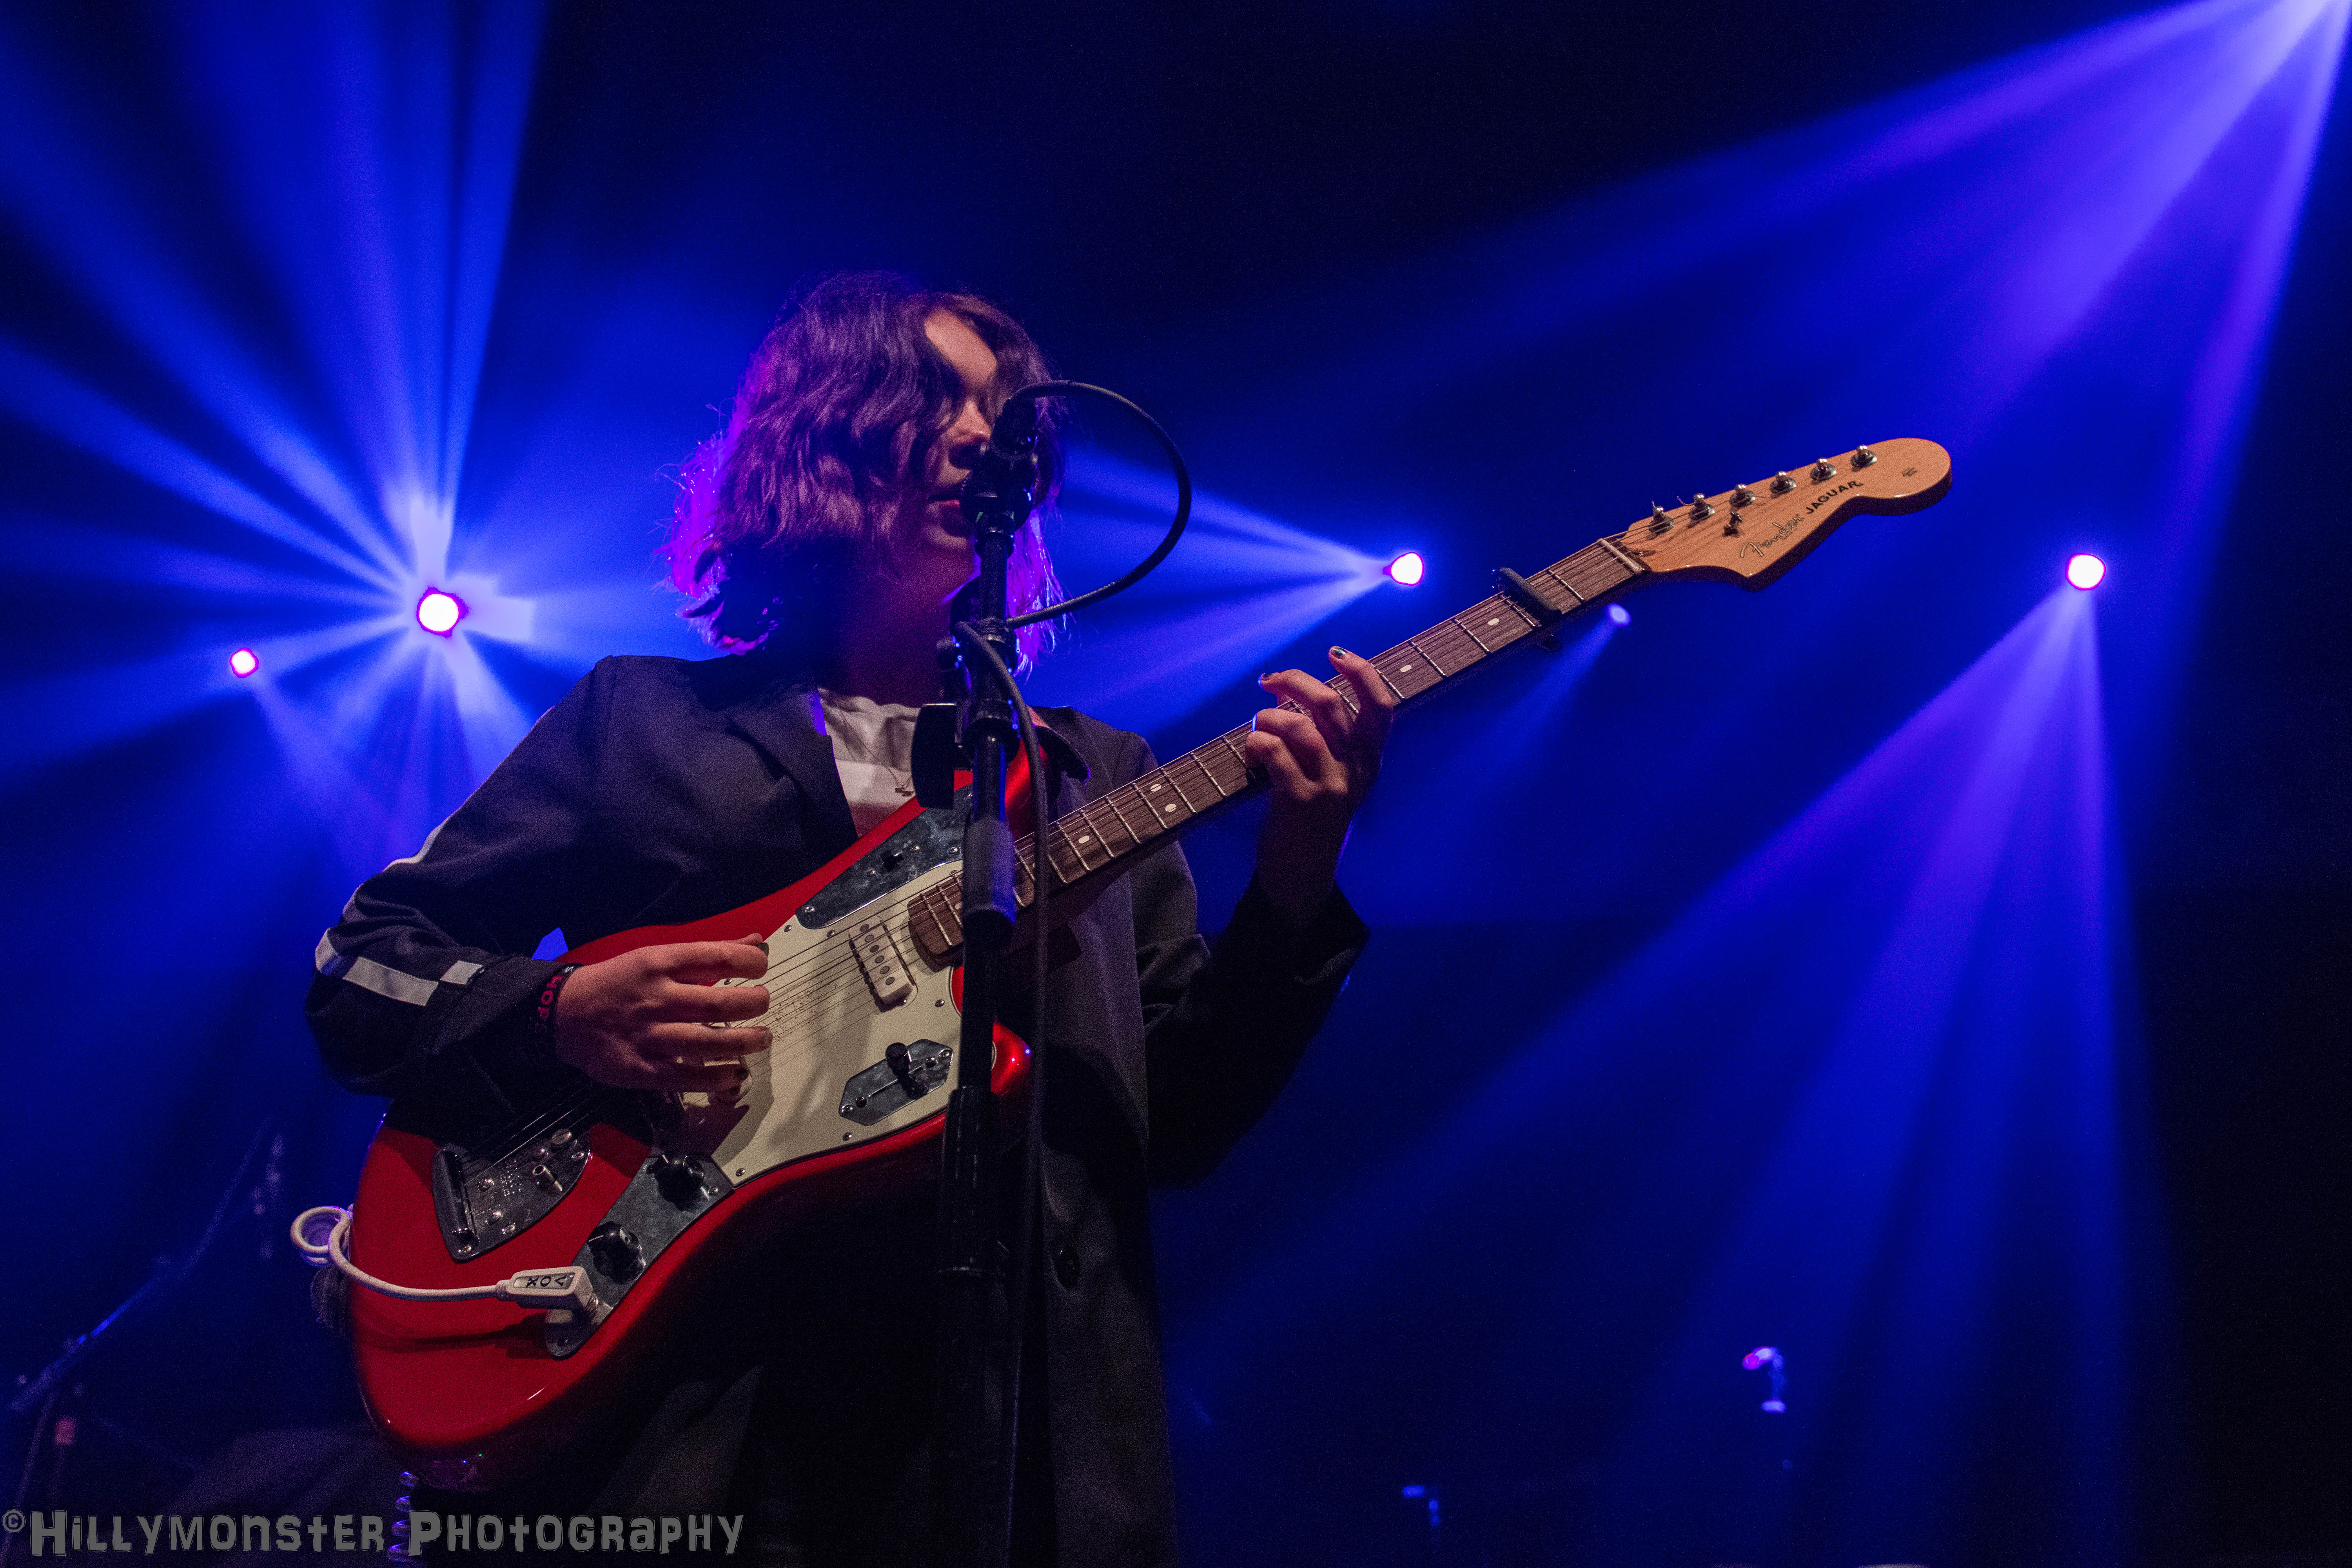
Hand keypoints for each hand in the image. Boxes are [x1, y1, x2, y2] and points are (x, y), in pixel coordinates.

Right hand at [550, 935, 771, 1094]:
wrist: (564, 1014)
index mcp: (659, 963)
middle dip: (753, 1004)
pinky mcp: (640, 1069)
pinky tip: (735, 1073)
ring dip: (744, 1042)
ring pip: (707, 1041)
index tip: (761, 969)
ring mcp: (648, 1035)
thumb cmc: (620, 983)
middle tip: (763, 1004)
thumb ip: (708, 953)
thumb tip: (755, 942)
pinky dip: (717, 1077)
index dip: (751, 963)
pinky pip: (687, 1077)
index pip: (717, 957)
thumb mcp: (657, 956)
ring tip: (761, 1038)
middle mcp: (656, 997)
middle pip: (718, 1002)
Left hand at [1245, 646, 1398, 925]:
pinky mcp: (1302, 803)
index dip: (1362, 672)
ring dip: (1269, 715)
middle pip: (1332, 705)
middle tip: (1270, 681)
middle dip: (1295, 682)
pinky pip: (1275, 753)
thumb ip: (1329, 738)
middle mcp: (1358, 771)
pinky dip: (1256, 742)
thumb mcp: (1335, 776)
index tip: (1334, 652)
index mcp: (1371, 761)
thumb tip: (1296, 689)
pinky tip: (1251, 749)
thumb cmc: (1311, 815)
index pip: (1381, 707)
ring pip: (1300, 726)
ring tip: (1257, 724)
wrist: (1303, 874)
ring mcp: (1331, 787)